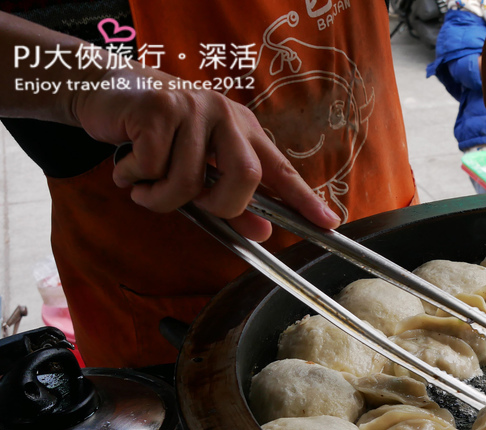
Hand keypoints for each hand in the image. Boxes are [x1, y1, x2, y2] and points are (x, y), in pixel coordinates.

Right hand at [73, 68, 339, 240]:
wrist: (107, 91)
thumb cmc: (159, 135)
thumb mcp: (200, 168)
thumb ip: (231, 200)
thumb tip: (263, 232)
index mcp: (245, 132)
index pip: (281, 171)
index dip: (305, 200)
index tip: (329, 225)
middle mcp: (227, 117)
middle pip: (246, 178)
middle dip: (218, 205)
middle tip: (191, 203)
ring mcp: (195, 108)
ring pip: (190, 180)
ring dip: (160, 198)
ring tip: (145, 185)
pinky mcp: (160, 108)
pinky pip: (153, 167)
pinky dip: (135, 178)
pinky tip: (128, 165)